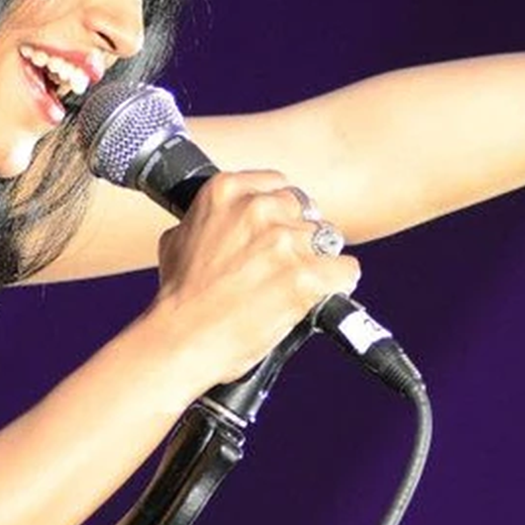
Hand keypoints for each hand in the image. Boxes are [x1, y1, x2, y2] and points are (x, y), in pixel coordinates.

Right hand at [149, 172, 359, 388]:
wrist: (182, 339)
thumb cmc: (179, 296)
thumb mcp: (179, 237)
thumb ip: (211, 218)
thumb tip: (226, 219)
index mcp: (227, 191)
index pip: (279, 185)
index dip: (280, 212)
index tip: (277, 230)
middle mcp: (258, 209)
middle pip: (305, 211)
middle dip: (298, 237)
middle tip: (282, 265)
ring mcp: (284, 241)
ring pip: (326, 239)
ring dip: (316, 261)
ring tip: (294, 285)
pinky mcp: (306, 276)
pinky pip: (345, 269)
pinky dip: (339, 282)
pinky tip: (323, 293)